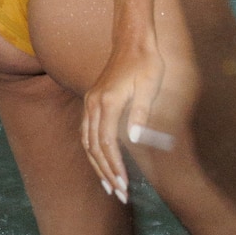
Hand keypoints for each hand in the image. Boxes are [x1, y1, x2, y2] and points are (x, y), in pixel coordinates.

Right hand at [81, 40, 168, 204]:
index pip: (107, 144)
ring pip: (87, 140)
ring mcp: (90, 101)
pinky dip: (92, 150)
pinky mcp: (92, 99)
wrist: (132, 40)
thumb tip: (134, 140)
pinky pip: (86, 131)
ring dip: (96, 164)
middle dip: (105, 172)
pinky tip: (100, 161)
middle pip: (94, 146)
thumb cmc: (146, 63)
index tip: (124, 187)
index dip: (115, 167)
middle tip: (118, 194)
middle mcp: (94, 103)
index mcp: (108, 102)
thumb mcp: (149, 86)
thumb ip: (140, 112)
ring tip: (108, 185)